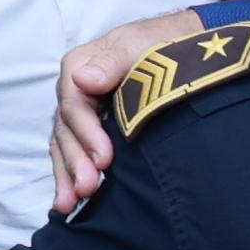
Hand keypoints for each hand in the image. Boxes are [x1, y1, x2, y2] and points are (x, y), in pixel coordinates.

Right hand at [49, 18, 185, 213]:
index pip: (74, 106)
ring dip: (66, 175)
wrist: (183, 48)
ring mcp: (83, 111)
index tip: (105, 159)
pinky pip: (73, 151)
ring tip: (69, 204)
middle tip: (89, 188)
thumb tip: (84, 80)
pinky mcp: (92, 128)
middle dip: (75, 162)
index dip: (87, 134)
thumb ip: (112, 62)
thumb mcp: (138, 45)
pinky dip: (70, 174)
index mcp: (79, 68)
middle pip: (67, 130)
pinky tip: (70, 199)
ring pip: (65, 145)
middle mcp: (75, 90)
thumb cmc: (162, 45)